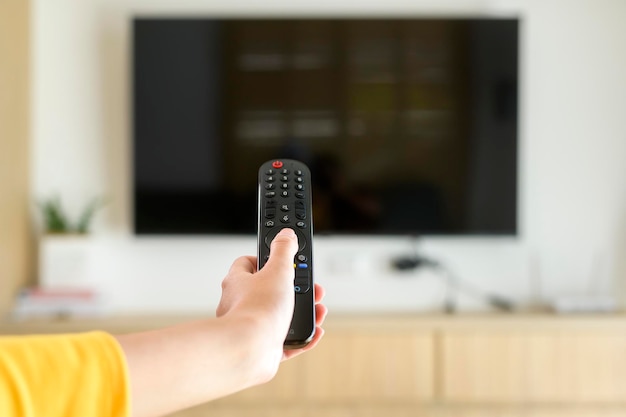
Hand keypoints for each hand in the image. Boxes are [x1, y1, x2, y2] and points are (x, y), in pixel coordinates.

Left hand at [116, 228, 326, 416]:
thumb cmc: (257, 310)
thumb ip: (284, 250)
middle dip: (295, 289)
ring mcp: (250, 327)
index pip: (249, 262)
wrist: (248, 350)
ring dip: (303, 312)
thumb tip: (286, 233)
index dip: (268, 259)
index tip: (286, 259)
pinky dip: (302, 337)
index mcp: (238, 282)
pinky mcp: (261, 348)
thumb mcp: (278, 270)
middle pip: (270, 290)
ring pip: (279, 316)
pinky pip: (285, 341)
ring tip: (318, 311)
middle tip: (311, 288)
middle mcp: (240, 304)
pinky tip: (313, 332)